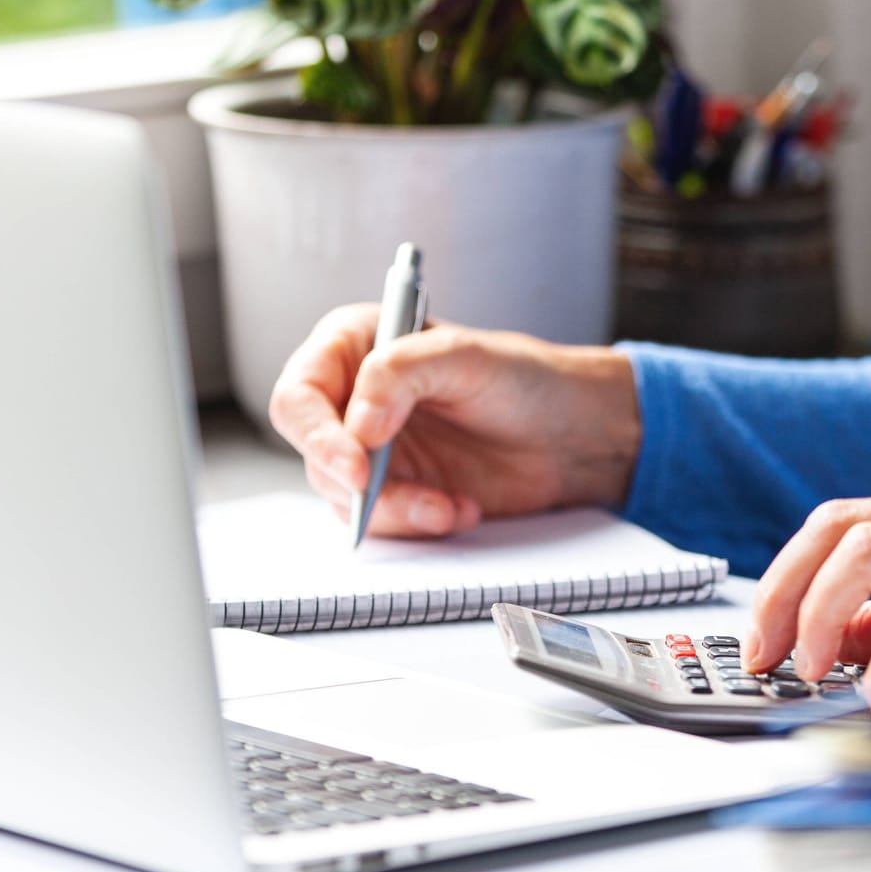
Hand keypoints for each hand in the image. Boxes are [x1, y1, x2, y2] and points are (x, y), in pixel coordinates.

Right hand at [269, 304, 641, 538]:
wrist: (570, 434)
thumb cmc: (522, 378)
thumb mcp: (466, 356)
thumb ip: (401, 373)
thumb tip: (357, 424)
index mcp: (355, 347)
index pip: (301, 394)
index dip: (317, 433)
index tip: (356, 465)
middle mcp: (352, 400)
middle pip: (313, 452)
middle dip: (354, 483)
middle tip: (397, 498)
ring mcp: (373, 450)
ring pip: (343, 497)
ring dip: (395, 510)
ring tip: (449, 505)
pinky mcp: (397, 492)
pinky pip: (383, 522)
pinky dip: (418, 524)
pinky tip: (460, 509)